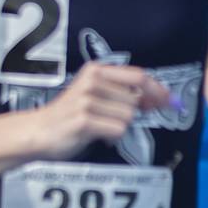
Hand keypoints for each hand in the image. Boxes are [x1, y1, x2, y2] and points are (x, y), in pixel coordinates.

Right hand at [36, 63, 174, 159]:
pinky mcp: (84, 120)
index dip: (157, 89)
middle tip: (111, 120)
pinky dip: (111, 137)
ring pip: (128, 117)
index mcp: (95, 70)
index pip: (138, 75)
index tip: (169, 101)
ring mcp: (86, 100)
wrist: (38, 132)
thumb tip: (160, 99)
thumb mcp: (94, 94)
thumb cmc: (70, 115)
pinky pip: (117, 130)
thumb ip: (121, 92)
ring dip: (118, 127)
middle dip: (130, 114)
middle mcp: (91, 81)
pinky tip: (95, 135)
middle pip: (135, 101)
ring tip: (98, 127)